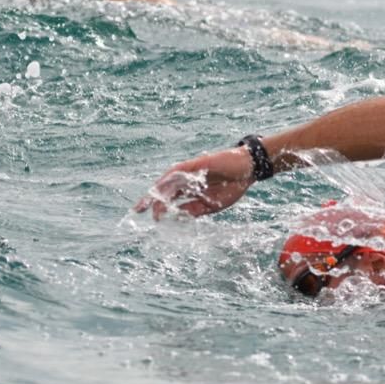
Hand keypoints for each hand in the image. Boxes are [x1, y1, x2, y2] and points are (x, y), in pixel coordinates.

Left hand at [133, 147, 254, 219]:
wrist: (248, 169)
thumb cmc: (232, 186)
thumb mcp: (212, 205)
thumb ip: (194, 210)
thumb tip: (176, 218)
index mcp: (191, 190)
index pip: (170, 199)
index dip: (159, 208)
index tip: (152, 220)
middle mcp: (187, 180)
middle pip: (164, 189)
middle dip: (150, 199)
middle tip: (137, 211)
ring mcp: (191, 171)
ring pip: (168, 181)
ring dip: (156, 191)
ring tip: (145, 203)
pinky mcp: (196, 164)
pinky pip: (179, 171)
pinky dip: (169, 179)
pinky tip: (160, 188)